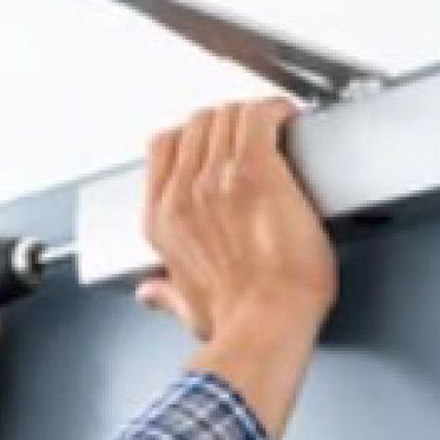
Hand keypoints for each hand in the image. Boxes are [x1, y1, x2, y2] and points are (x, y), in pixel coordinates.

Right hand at [136, 98, 336, 439]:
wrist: (264, 328)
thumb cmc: (234, 322)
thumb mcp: (185, 306)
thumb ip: (163, 293)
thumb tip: (150, 294)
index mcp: (162, 220)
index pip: (163, 147)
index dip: (191, 136)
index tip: (214, 142)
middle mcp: (184, 194)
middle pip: (198, 124)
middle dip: (227, 122)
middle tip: (252, 134)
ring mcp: (217, 180)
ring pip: (228, 115)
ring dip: (253, 116)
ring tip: (274, 126)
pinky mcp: (257, 173)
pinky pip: (259, 117)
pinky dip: (277, 111)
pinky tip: (289, 118)